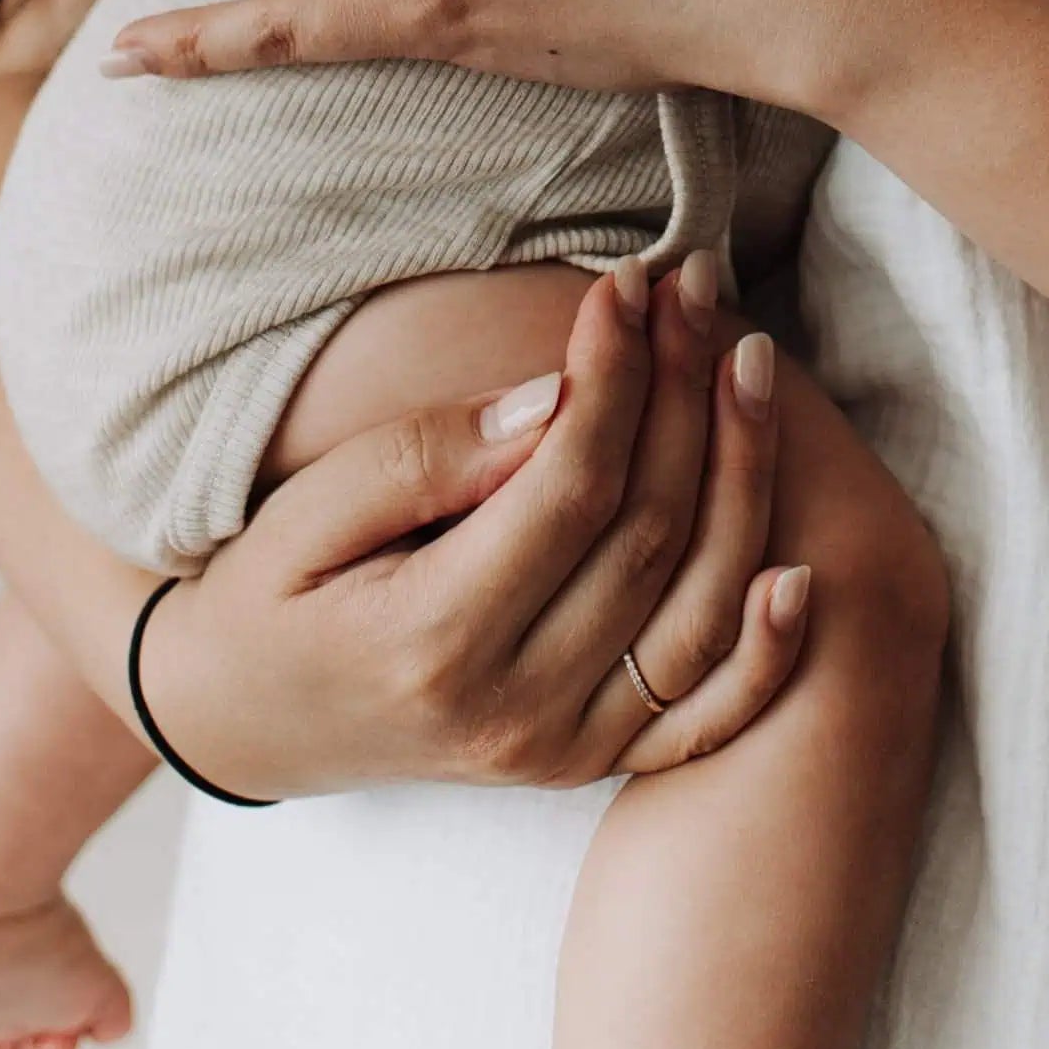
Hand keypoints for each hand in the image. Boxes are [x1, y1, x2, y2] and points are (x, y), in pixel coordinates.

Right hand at [132, 260, 808, 798]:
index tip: (626, 283)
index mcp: (433, 644)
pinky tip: (802, 568)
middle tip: (698, 287)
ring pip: (698, 609)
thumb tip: (554, 398)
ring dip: (741, 477)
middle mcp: (513, 714)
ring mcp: (560, 751)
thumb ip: (427, 457)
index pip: (570, 488)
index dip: (615, 375)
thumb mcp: (308, 514)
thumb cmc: (271, 594)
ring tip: (746, 359)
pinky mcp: (591, 765)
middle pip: (650, 535)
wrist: (246, 720)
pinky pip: (707, 719)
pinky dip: (766, 653)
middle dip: (685, 394)